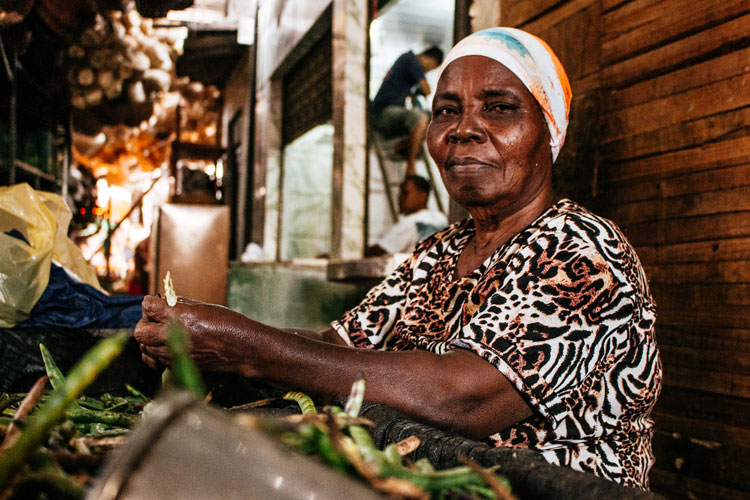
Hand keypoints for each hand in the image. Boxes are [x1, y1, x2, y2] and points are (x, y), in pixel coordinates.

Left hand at [134, 295, 252, 373]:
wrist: (241, 347)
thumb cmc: (228, 323)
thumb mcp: (203, 307)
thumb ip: (180, 305)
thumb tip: (165, 303)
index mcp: (179, 316)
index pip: (148, 306)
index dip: (150, 302)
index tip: (155, 303)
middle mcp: (173, 335)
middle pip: (140, 331)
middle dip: (144, 323)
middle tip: (154, 319)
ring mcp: (174, 353)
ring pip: (145, 347)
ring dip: (149, 339)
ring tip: (161, 333)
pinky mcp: (178, 365)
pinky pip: (154, 360)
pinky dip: (155, 353)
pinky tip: (163, 347)